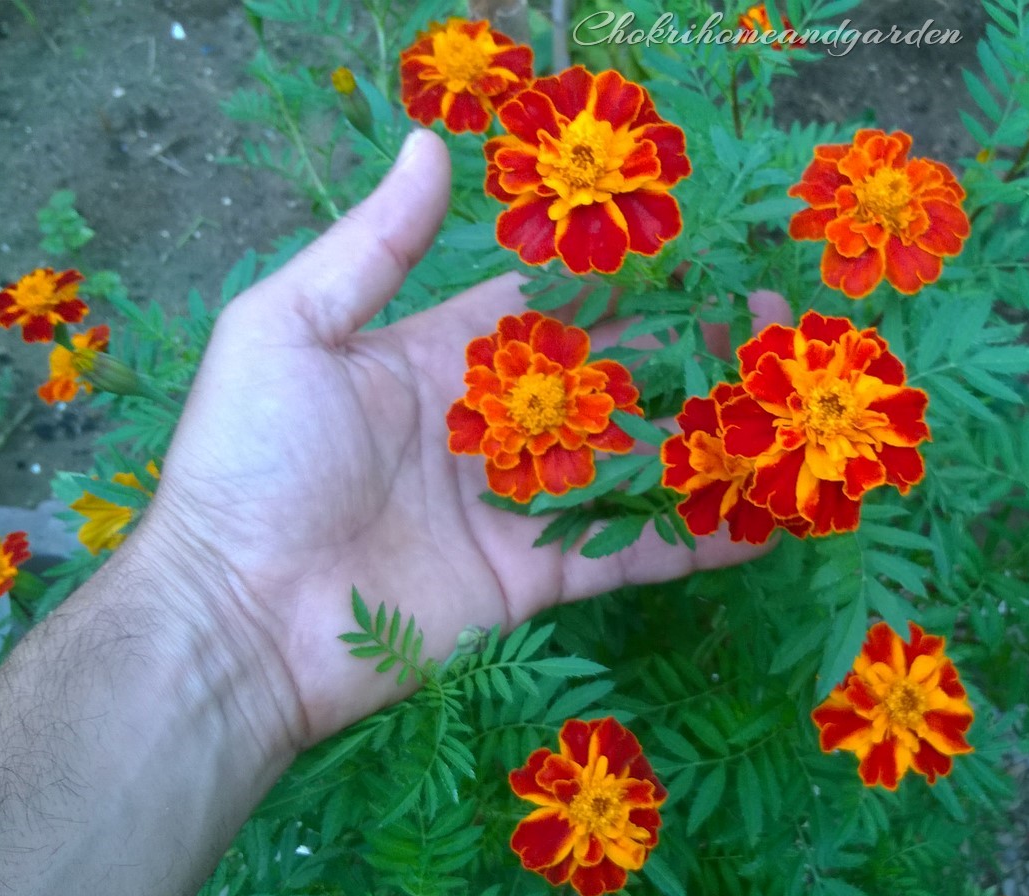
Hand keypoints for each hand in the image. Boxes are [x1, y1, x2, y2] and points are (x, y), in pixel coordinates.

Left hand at [147, 129, 783, 748]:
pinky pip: (629, 550)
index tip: (698, 262)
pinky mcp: (535, 576)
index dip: (624, 287)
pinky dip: (697, 536)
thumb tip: (431, 144)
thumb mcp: (290, 329)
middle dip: (692, 355)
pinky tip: (766, 518)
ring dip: (710, 439)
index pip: (551, 312)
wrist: (236, 617)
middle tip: (775, 329)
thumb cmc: (252, 462)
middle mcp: (491, 429)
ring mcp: (518, 506)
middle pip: (612, 382)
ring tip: (792, 411)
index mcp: (440, 360)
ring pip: (634, 463)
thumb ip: (373, 245)